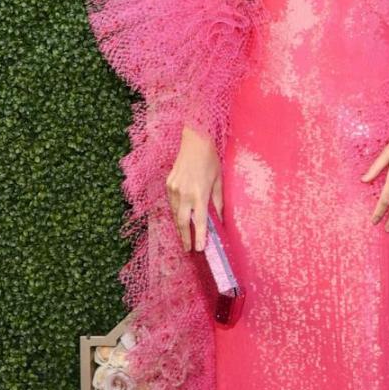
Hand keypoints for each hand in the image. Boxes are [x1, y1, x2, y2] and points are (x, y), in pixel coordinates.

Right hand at [166, 125, 223, 251]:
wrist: (194, 140)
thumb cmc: (210, 159)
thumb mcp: (218, 181)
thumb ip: (218, 202)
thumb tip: (220, 219)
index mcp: (200, 193)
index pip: (200, 221)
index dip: (199, 236)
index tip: (199, 249)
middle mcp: (185, 193)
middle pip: (183, 222)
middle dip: (185, 237)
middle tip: (189, 249)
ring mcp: (174, 189)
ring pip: (175, 214)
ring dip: (180, 226)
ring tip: (184, 237)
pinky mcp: (168, 184)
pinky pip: (172, 203)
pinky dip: (176, 213)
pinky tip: (180, 219)